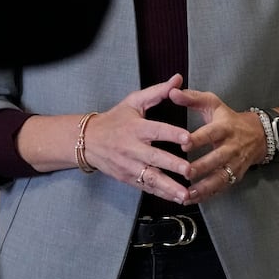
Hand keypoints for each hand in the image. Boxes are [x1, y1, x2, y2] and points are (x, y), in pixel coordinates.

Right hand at [83, 74, 193, 204]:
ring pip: (150, 178)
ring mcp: (129, 166)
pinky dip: (162, 194)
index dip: (172, 134)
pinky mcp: (128, 178)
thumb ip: (158, 92)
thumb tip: (179, 79)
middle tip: (190, 170)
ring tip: (185, 194)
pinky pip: (147, 188)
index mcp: (136, 127)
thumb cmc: (115, 119)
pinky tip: (177, 199)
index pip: (156, 130)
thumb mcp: (134, 102)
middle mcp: (132, 148)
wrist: (88, 141)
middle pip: (154, 158)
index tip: (188, 139)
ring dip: (169, 187)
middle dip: (172, 165)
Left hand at [169, 86, 263, 201]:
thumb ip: (192, 98)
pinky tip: (191, 200)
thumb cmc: (228, 119)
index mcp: (225, 127)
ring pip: (220, 177)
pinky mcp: (235, 176)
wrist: (259, 135)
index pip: (211, 133)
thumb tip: (172, 91)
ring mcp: (235, 164)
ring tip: (187, 194)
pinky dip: (207, 195)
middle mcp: (231, 147)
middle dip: (201, 167)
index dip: (198, 139)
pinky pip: (221, 188)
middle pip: (217, 158)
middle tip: (184, 172)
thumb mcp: (213, 104)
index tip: (183, 144)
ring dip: (204, 187)